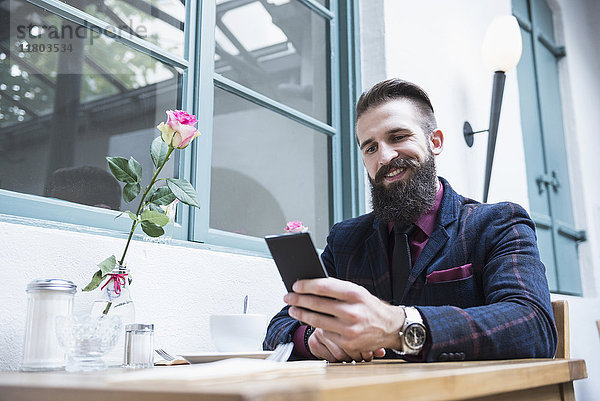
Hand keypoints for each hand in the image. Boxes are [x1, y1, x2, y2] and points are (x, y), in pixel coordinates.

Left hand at [284, 278, 403, 359]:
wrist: (391, 327)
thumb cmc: (370, 307)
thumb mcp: (357, 292)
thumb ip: (337, 289)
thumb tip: (311, 286)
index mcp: (355, 293)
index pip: (324, 287)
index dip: (306, 286)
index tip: (295, 285)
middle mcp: (352, 311)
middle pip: (316, 304)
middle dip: (298, 300)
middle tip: (288, 297)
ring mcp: (350, 329)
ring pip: (317, 321)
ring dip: (301, 314)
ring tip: (293, 310)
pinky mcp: (348, 343)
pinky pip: (325, 333)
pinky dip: (316, 327)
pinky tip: (311, 322)